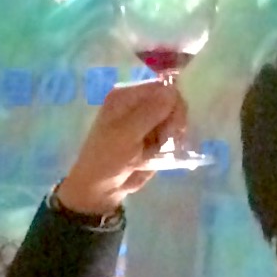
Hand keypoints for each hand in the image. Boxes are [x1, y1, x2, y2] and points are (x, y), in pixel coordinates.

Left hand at [54, 81, 189, 217]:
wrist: (100, 188)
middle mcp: (138, 104)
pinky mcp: (154, 138)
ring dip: (173, 136)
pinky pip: (173, 135)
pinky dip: (172, 145)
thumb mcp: (126, 134)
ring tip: (160, 150)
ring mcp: (148, 121)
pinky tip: (163, 154)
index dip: (172, 104)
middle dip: (174, 121)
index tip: (172, 125)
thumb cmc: (106, 158)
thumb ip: (150, 112)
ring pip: (176, 120)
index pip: (162, 88)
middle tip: (167, 139)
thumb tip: (173, 91)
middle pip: (173, 102)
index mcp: (127, 95)